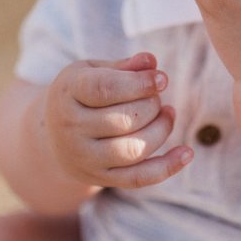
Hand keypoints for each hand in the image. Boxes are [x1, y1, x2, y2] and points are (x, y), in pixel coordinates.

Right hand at [43, 52, 192, 188]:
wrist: (53, 135)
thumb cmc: (81, 93)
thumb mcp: (95, 71)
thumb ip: (124, 66)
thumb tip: (151, 62)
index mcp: (68, 92)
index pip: (104, 89)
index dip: (138, 84)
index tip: (163, 79)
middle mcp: (71, 128)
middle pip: (123, 120)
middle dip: (152, 105)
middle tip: (157, 96)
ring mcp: (84, 157)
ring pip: (132, 150)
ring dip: (160, 130)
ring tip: (167, 114)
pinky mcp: (100, 178)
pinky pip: (138, 178)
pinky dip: (166, 167)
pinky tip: (187, 153)